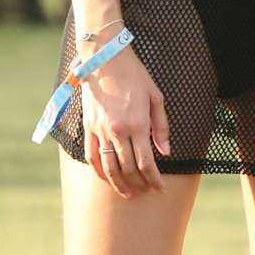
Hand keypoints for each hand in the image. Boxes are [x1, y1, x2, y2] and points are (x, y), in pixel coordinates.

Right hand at [80, 46, 169, 199]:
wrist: (105, 60)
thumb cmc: (134, 76)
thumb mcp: (156, 97)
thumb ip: (161, 127)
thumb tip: (166, 152)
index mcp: (138, 124)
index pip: (146, 162)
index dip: (154, 180)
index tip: (160, 189)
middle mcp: (118, 131)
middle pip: (128, 168)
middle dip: (139, 184)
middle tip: (146, 192)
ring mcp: (101, 130)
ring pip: (109, 167)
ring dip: (119, 184)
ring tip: (128, 194)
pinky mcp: (88, 127)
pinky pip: (92, 156)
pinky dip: (99, 171)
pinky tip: (106, 179)